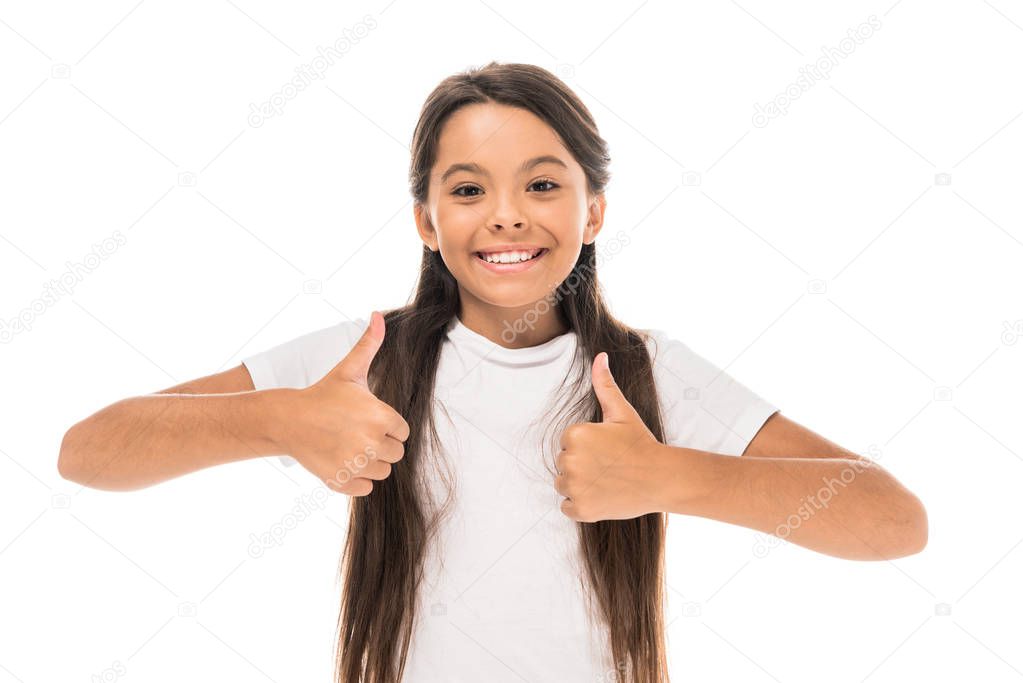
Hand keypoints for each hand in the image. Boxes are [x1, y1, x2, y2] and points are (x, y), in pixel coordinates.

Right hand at [278, 311, 409, 495]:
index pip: (403, 432)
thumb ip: (369, 344)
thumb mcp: (348, 370)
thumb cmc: (322, 394)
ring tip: (349, 446)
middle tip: (357, 433)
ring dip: (370, 463)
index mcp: (381, 417)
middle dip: (381, 445)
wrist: (287, 419)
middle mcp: (372, 443)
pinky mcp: (341, 481)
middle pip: (396, 454)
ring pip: (382, 471)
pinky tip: (342, 461)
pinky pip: (366, 488)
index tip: (368, 419)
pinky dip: (357, 479)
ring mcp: (356, 464)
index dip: (387, 426)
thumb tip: (379, 316)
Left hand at [554, 352, 666, 521]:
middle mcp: (569, 460)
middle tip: (609, 466)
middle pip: (564, 463)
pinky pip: (567, 507)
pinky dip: (581, 505)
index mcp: (574, 435)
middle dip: (582, 465)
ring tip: (605, 480)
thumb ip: (604, 384)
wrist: (661, 478)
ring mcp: (574, 487)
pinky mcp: (581, 509)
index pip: (567, 442)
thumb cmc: (640, 444)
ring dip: (579, 485)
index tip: (607, 449)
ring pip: (563, 484)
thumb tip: (600, 355)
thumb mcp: (621, 412)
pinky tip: (601, 496)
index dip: (588, 446)